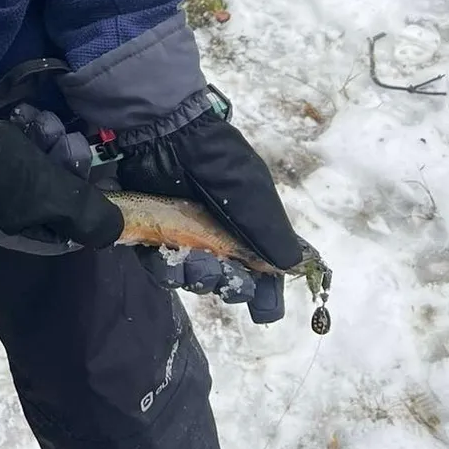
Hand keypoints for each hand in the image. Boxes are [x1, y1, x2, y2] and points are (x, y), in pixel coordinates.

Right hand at [0, 25, 120, 249]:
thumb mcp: (48, 195)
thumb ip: (86, 215)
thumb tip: (115, 231)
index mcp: (17, 232)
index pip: (65, 235)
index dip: (88, 211)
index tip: (104, 188)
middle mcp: (10, 209)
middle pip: (58, 191)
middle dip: (68, 163)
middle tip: (68, 143)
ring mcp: (1, 176)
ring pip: (45, 159)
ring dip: (51, 137)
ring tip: (41, 124)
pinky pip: (27, 140)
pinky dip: (31, 126)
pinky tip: (24, 116)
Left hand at [8, 100, 284, 321]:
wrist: (166, 137)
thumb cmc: (216, 163)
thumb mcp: (251, 194)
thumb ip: (269, 233)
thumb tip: (293, 268)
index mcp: (248, 225)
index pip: (262, 269)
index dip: (265, 293)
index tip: (264, 312)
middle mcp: (219, 235)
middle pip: (227, 281)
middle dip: (229, 285)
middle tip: (224, 275)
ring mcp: (186, 236)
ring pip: (194, 277)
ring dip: (198, 277)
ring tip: (195, 261)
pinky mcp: (155, 234)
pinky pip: (162, 266)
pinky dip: (167, 267)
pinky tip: (169, 255)